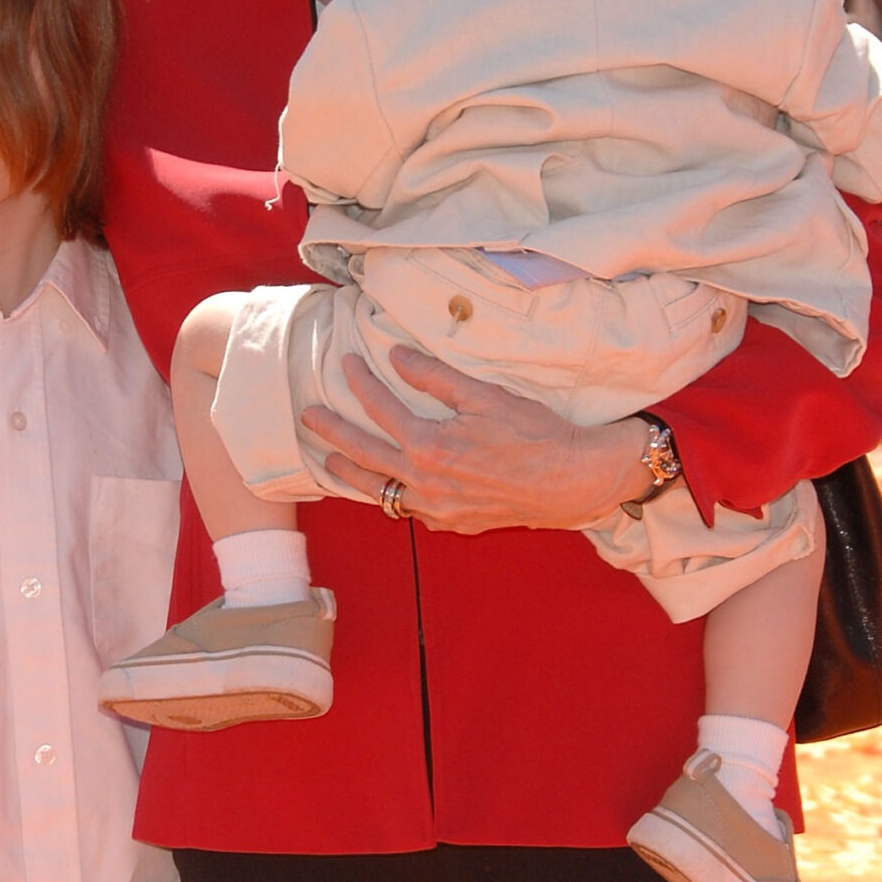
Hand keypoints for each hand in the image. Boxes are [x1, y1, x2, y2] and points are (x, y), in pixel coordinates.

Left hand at [299, 345, 649, 534]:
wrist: (572, 480)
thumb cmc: (534, 434)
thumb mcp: (484, 395)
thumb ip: (434, 377)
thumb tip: (396, 357)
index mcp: (430, 447)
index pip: (380, 410)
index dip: (359, 383)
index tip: (346, 364)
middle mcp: (425, 484)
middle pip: (363, 456)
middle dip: (333, 433)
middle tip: (309, 417)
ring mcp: (437, 510)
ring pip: (379, 492)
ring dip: (351, 475)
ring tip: (330, 461)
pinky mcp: (453, 523)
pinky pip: (408, 511)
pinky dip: (390, 496)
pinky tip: (384, 486)